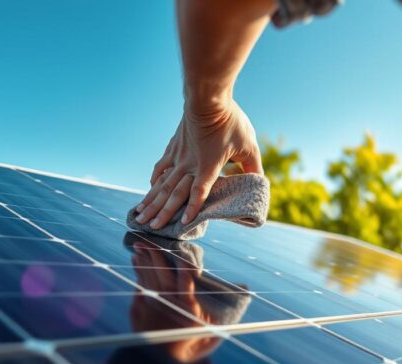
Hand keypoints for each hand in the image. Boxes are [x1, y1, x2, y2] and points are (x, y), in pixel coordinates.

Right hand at [135, 101, 262, 228]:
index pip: (199, 192)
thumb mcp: (248, 145)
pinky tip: (150, 188)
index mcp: (208, 167)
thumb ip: (253, 167)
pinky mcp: (174, 147)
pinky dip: (155, 179)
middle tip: (149, 227)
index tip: (184, 223)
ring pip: (162, 183)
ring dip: (152, 200)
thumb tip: (260, 182)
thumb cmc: (230, 121)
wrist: (207, 98)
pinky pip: (161, 167)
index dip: (193, 208)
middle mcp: (190, 165)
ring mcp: (179, 156)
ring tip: (141, 214)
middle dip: (161, 212)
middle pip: (173, 193)